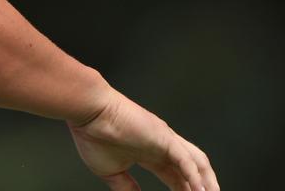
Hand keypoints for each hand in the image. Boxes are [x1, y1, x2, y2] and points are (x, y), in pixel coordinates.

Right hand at [69, 91, 217, 190]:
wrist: (88, 112)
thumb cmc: (92, 135)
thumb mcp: (111, 171)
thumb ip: (126, 186)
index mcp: (148, 152)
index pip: (176, 174)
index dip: (185, 189)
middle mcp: (161, 145)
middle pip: (192, 168)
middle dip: (202, 187)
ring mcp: (165, 140)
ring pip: (197, 162)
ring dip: (208, 181)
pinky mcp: (164, 138)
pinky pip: (187, 160)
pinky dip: (196, 175)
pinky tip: (201, 190)